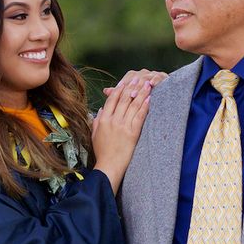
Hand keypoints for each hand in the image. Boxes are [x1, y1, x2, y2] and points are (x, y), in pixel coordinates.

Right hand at [91, 76, 151, 193]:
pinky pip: (139, 116)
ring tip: (147, 84)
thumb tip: (100, 110)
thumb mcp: (94, 135)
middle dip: (132, 86)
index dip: (119, 89)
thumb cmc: (102, 152)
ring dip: (141, 93)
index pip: (112, 99)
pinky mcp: (132, 133)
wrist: (109, 166)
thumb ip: (96, 121)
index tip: (125, 81)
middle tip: (139, 78)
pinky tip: (149, 99)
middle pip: (124, 99)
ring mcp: (122, 126)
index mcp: (102, 119)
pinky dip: (144, 106)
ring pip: (133, 105)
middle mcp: (112, 120)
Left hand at [102, 69, 166, 96]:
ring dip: (141, 86)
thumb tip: (104, 91)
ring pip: (145, 78)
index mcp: (133, 76)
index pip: (126, 80)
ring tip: (137, 93)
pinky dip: (155, 80)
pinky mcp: (163, 76)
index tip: (117, 96)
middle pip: (135, 79)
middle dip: (131, 88)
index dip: (122, 87)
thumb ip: (118, 94)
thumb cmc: (142, 98)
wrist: (164, 96)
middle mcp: (142, 73)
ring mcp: (152, 74)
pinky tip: (153, 84)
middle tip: (129, 96)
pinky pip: (158, 77)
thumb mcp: (130, 97)